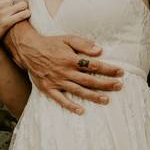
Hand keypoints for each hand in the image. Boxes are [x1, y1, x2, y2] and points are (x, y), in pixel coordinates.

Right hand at [5, 25, 124, 114]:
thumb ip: (83, 44)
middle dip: (106, 83)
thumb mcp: (67, 39)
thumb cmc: (50, 43)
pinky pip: (60, 99)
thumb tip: (99, 50)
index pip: (94, 65)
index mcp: (71, 59)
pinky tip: (81, 111)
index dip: (108, 69)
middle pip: (89, 80)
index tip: (120, 72)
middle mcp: (65, 71)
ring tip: (106, 100)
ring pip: (78, 91)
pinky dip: (70, 106)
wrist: (29, 49)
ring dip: (93, 96)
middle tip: (119, 86)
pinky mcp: (48, 88)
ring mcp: (57, 81)